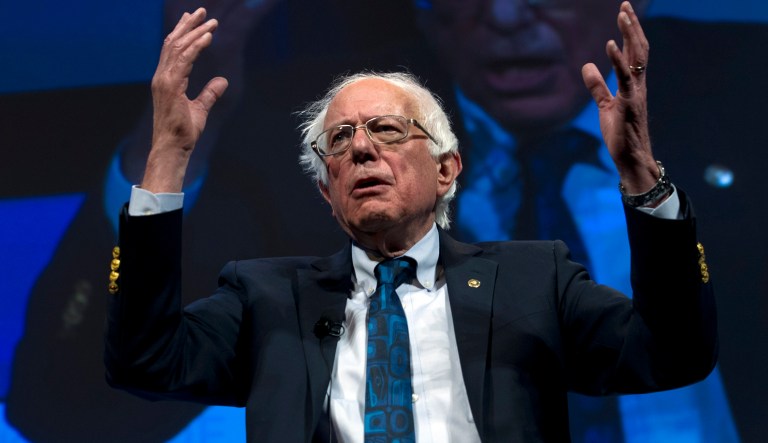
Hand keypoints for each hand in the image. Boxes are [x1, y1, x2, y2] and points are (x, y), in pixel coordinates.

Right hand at [142, 8, 227, 192]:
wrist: (172, 147)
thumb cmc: (183, 132)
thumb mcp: (200, 109)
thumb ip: (210, 93)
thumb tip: (222, 81)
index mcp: (167, 80)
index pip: (174, 50)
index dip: (184, 33)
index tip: (196, 20)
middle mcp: (162, 76)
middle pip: (174, 43)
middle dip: (188, 25)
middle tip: (202, 11)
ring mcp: (164, 80)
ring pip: (179, 47)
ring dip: (195, 32)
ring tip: (210, 21)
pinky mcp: (171, 86)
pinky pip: (185, 60)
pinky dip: (196, 46)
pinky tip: (208, 37)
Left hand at [581, 1, 657, 194]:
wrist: (631, 158)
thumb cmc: (621, 135)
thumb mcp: (605, 106)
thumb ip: (597, 86)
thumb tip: (587, 66)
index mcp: (633, 84)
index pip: (634, 52)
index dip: (630, 32)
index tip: (624, 12)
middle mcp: (638, 85)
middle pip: (639, 49)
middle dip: (632, 26)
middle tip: (625, 5)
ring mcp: (635, 93)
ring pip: (637, 57)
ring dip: (629, 35)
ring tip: (622, 14)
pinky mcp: (628, 103)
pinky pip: (625, 77)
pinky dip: (618, 60)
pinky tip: (609, 45)